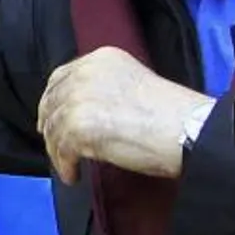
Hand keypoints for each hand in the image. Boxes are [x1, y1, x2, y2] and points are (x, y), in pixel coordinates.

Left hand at [38, 46, 213, 181]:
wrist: (184, 129)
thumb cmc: (169, 113)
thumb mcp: (132, 84)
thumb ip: (104, 89)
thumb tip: (81, 112)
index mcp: (99, 59)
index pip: (61, 77)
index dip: (52, 100)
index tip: (51, 118)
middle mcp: (85, 74)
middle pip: (52, 102)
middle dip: (50, 126)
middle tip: (54, 145)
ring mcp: (78, 99)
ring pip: (54, 129)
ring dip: (58, 152)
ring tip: (70, 167)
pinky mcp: (78, 126)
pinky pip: (61, 151)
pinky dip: (65, 166)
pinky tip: (74, 176)